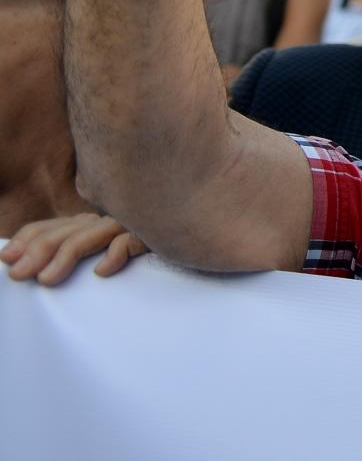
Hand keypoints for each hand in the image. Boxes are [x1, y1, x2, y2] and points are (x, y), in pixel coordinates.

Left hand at [0, 214, 147, 284]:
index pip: (54, 226)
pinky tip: (103, 271)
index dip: (28, 238)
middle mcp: (111, 216)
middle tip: (17, 275)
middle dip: (37, 251)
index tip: (7, 257)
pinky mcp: (160, 233)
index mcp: (96, 221)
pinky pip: (133, 238)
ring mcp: (135, 222)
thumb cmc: (155, 246)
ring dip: (65, 256)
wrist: (205, 230)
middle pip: (66, 230)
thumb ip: (83, 251)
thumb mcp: (110, 249)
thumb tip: (40, 271)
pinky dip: (116, 253)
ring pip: (91, 234)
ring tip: (46, 280)